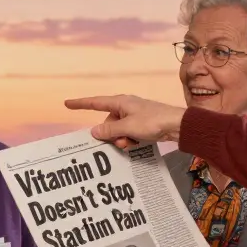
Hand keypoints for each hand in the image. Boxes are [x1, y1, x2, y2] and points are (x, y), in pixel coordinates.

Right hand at [63, 95, 186, 148]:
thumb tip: (94, 131)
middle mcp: (125, 107)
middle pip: (108, 122)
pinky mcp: (142, 124)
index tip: (67, 103)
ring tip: (131, 143)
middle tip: (120, 142)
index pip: (95, 102)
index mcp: (120, 102)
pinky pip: (128, 133)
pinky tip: (137, 143)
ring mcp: (134, 116)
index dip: (80, 103)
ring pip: (118, 130)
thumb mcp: (128, 127)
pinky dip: (130, 139)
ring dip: (121, 139)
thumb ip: (109, 130)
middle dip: (110, 134)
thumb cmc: (153, 122)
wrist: (179, 125)